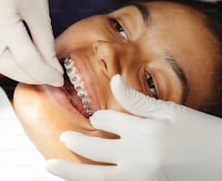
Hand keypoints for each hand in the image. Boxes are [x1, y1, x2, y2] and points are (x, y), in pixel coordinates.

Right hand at [0, 0, 62, 85]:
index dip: (45, 73)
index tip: (58, 80)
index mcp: (0, 17)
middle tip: (49, 77)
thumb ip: (45, 44)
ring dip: (20, 71)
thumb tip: (52, 69)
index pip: (26, 59)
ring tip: (37, 70)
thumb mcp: (39, 11)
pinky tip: (21, 60)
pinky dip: (8, 60)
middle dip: (31, 76)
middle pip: (8, 67)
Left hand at [46, 75, 221, 180]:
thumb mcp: (171, 112)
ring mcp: (139, 177)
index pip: (106, 121)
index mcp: (144, 131)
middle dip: (76, 141)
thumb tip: (113, 80)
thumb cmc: (201, 134)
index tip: (101, 119)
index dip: (100, 118)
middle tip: (63, 138)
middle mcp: (137, 156)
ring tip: (50, 167)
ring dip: (71, 171)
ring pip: (95, 175)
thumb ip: (137, 100)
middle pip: (94, 147)